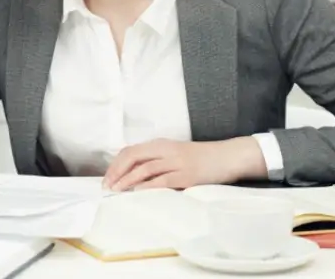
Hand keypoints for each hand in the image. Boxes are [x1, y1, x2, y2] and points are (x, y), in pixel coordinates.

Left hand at [103, 138, 266, 191]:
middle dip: (117, 172)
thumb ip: (157, 161)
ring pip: (145, 168)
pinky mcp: (187, 175)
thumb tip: (134, 175)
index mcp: (162, 144)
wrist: (227, 156)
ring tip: (117, 190)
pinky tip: (138, 191)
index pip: (131, 151)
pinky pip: (163, 180)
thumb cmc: (201, 158)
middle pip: (133, 156)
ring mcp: (176, 162)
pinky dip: (148, 185)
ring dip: (127, 180)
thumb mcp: (175, 154)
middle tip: (107, 186)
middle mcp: (166, 150)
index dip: (116, 164)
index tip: (107, 178)